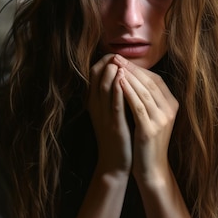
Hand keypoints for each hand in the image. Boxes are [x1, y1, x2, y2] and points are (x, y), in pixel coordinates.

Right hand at [87, 54, 132, 176]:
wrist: (115, 164)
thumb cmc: (118, 138)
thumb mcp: (112, 114)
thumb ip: (114, 96)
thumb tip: (123, 75)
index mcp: (95, 103)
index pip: (94, 74)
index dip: (103, 62)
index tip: (114, 54)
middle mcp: (96, 107)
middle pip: (96, 77)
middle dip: (106, 63)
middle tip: (115, 53)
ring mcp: (104, 116)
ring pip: (103, 88)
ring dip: (110, 73)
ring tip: (117, 61)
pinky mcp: (114, 125)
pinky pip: (114, 104)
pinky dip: (117, 90)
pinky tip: (122, 80)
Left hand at [113, 55, 178, 186]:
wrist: (151, 169)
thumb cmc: (147, 143)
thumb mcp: (152, 118)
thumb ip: (148, 100)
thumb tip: (134, 78)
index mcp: (171, 105)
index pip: (155, 80)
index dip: (139, 68)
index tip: (124, 59)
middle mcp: (169, 110)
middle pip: (150, 83)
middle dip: (132, 68)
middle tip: (117, 57)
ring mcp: (161, 120)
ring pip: (144, 92)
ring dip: (129, 77)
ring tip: (116, 65)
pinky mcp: (150, 129)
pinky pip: (138, 106)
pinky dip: (128, 92)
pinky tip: (118, 83)